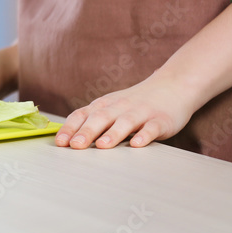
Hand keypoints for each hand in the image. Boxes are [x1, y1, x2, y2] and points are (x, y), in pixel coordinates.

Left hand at [55, 71, 196, 148]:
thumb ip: (92, 121)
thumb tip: (67, 140)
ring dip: (113, 134)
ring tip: (102, 146)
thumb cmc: (135, 103)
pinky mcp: (161, 120)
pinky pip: (151, 128)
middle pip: (101, 118)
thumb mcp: (111, 108)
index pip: (83, 115)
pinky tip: (137, 144)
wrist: (172, 86)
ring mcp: (141, 112)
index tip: (59, 143)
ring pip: (125, 122)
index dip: (70, 128)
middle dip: (86, 132)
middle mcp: (120, 107)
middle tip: (75, 146)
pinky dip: (144, 135)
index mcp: (105, 105)